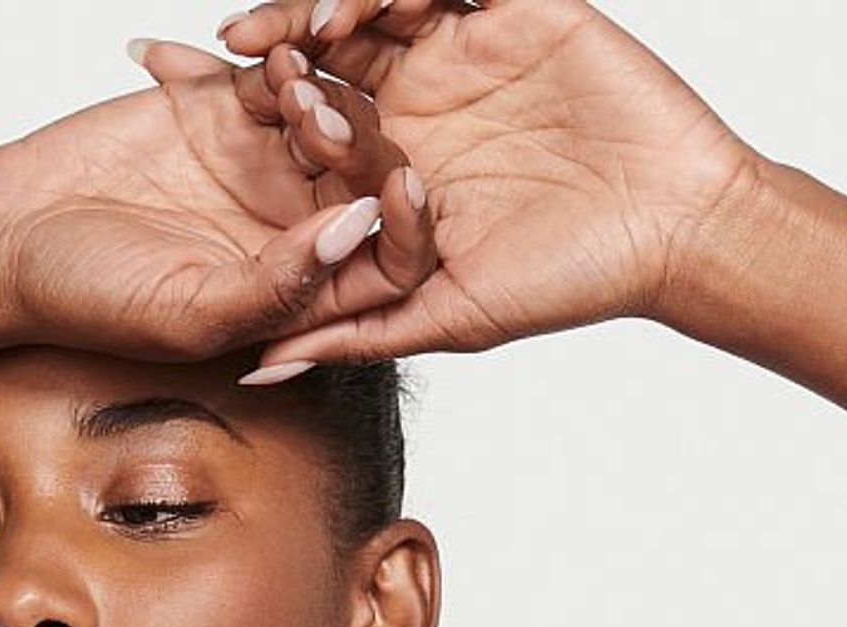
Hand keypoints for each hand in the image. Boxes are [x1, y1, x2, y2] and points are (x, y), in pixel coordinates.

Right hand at [0, 41, 435, 362]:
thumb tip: (359, 230)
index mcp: (304, 292)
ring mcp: (263, 165)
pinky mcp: (223, 109)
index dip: (409, 228)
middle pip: (371, 176)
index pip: (390, 262)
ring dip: (322, 94)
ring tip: (284, 89)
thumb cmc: (95, 301)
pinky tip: (258, 59)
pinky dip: (279, 60)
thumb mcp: (193, 310)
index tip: (399, 190)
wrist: (10, 237)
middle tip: (318, 121)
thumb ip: (281, 284)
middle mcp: (295, 227)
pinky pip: (278, 73)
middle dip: (362, 145)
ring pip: (333, 115)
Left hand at [214, 0, 765, 367]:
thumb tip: (257, 370)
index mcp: (394, 160)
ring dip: (322, 5)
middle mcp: (421, 97)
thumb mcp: (441, 317)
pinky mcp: (519, 4)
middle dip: (268, 45)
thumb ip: (350, 331)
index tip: (173, 103)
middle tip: (218, 55)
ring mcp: (466, 46)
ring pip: (374, 1)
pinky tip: (365, 2)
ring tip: (285, 28)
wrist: (673, 231)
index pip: (301, 125)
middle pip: (323, 50)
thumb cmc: (568, 282)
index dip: (241, 112)